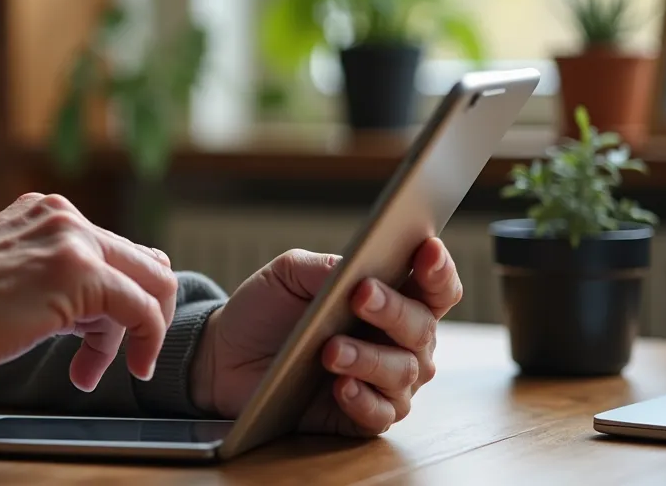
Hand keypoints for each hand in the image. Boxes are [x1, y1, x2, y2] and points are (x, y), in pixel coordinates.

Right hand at [0, 193, 177, 390]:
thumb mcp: (6, 277)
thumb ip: (51, 280)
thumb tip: (91, 313)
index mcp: (45, 212)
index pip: (112, 250)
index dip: (117, 300)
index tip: (98, 338)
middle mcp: (64, 216)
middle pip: (142, 263)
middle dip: (137, 316)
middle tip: (113, 356)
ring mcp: (73, 240)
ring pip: (150, 285)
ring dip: (133, 336)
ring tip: (90, 371)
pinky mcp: (80, 274)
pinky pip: (144, 309)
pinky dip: (148, 342)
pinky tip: (134, 369)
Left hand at [191, 238, 461, 435]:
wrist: (226, 356)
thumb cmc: (267, 310)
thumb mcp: (288, 274)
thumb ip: (325, 266)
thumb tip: (355, 268)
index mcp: (392, 299)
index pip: (434, 287)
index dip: (438, 269)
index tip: (427, 249)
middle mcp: (400, 342)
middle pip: (422, 328)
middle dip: (394, 309)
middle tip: (361, 295)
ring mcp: (386, 382)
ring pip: (403, 372)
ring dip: (369, 358)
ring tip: (330, 350)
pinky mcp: (363, 417)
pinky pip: (380, 414)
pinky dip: (362, 399)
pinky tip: (340, 385)